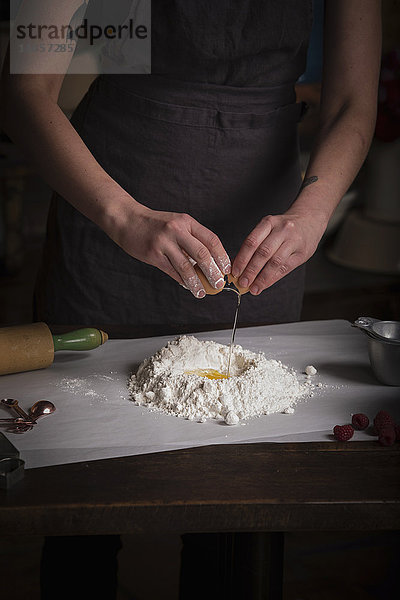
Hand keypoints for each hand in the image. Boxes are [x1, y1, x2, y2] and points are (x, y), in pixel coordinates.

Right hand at [112, 203, 230, 297]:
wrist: (127, 220)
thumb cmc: (155, 225)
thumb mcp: (177, 224)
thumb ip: (191, 239)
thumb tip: (209, 262)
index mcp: (187, 221)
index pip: (211, 240)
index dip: (222, 256)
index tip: (226, 269)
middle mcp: (177, 230)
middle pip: (202, 254)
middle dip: (213, 272)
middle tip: (219, 284)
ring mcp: (164, 242)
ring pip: (186, 267)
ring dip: (197, 282)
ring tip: (202, 292)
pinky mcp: (153, 254)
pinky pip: (172, 271)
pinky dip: (182, 281)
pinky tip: (188, 286)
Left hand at [232, 210, 327, 294]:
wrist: (310, 219)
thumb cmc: (283, 227)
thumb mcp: (269, 228)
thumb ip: (255, 244)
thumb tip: (238, 264)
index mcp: (269, 222)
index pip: (252, 242)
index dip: (242, 258)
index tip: (235, 272)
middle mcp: (282, 230)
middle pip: (263, 253)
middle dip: (251, 270)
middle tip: (242, 283)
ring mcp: (294, 241)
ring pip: (275, 262)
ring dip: (262, 278)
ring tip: (254, 288)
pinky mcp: (302, 253)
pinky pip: (285, 268)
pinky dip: (273, 278)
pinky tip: (264, 285)